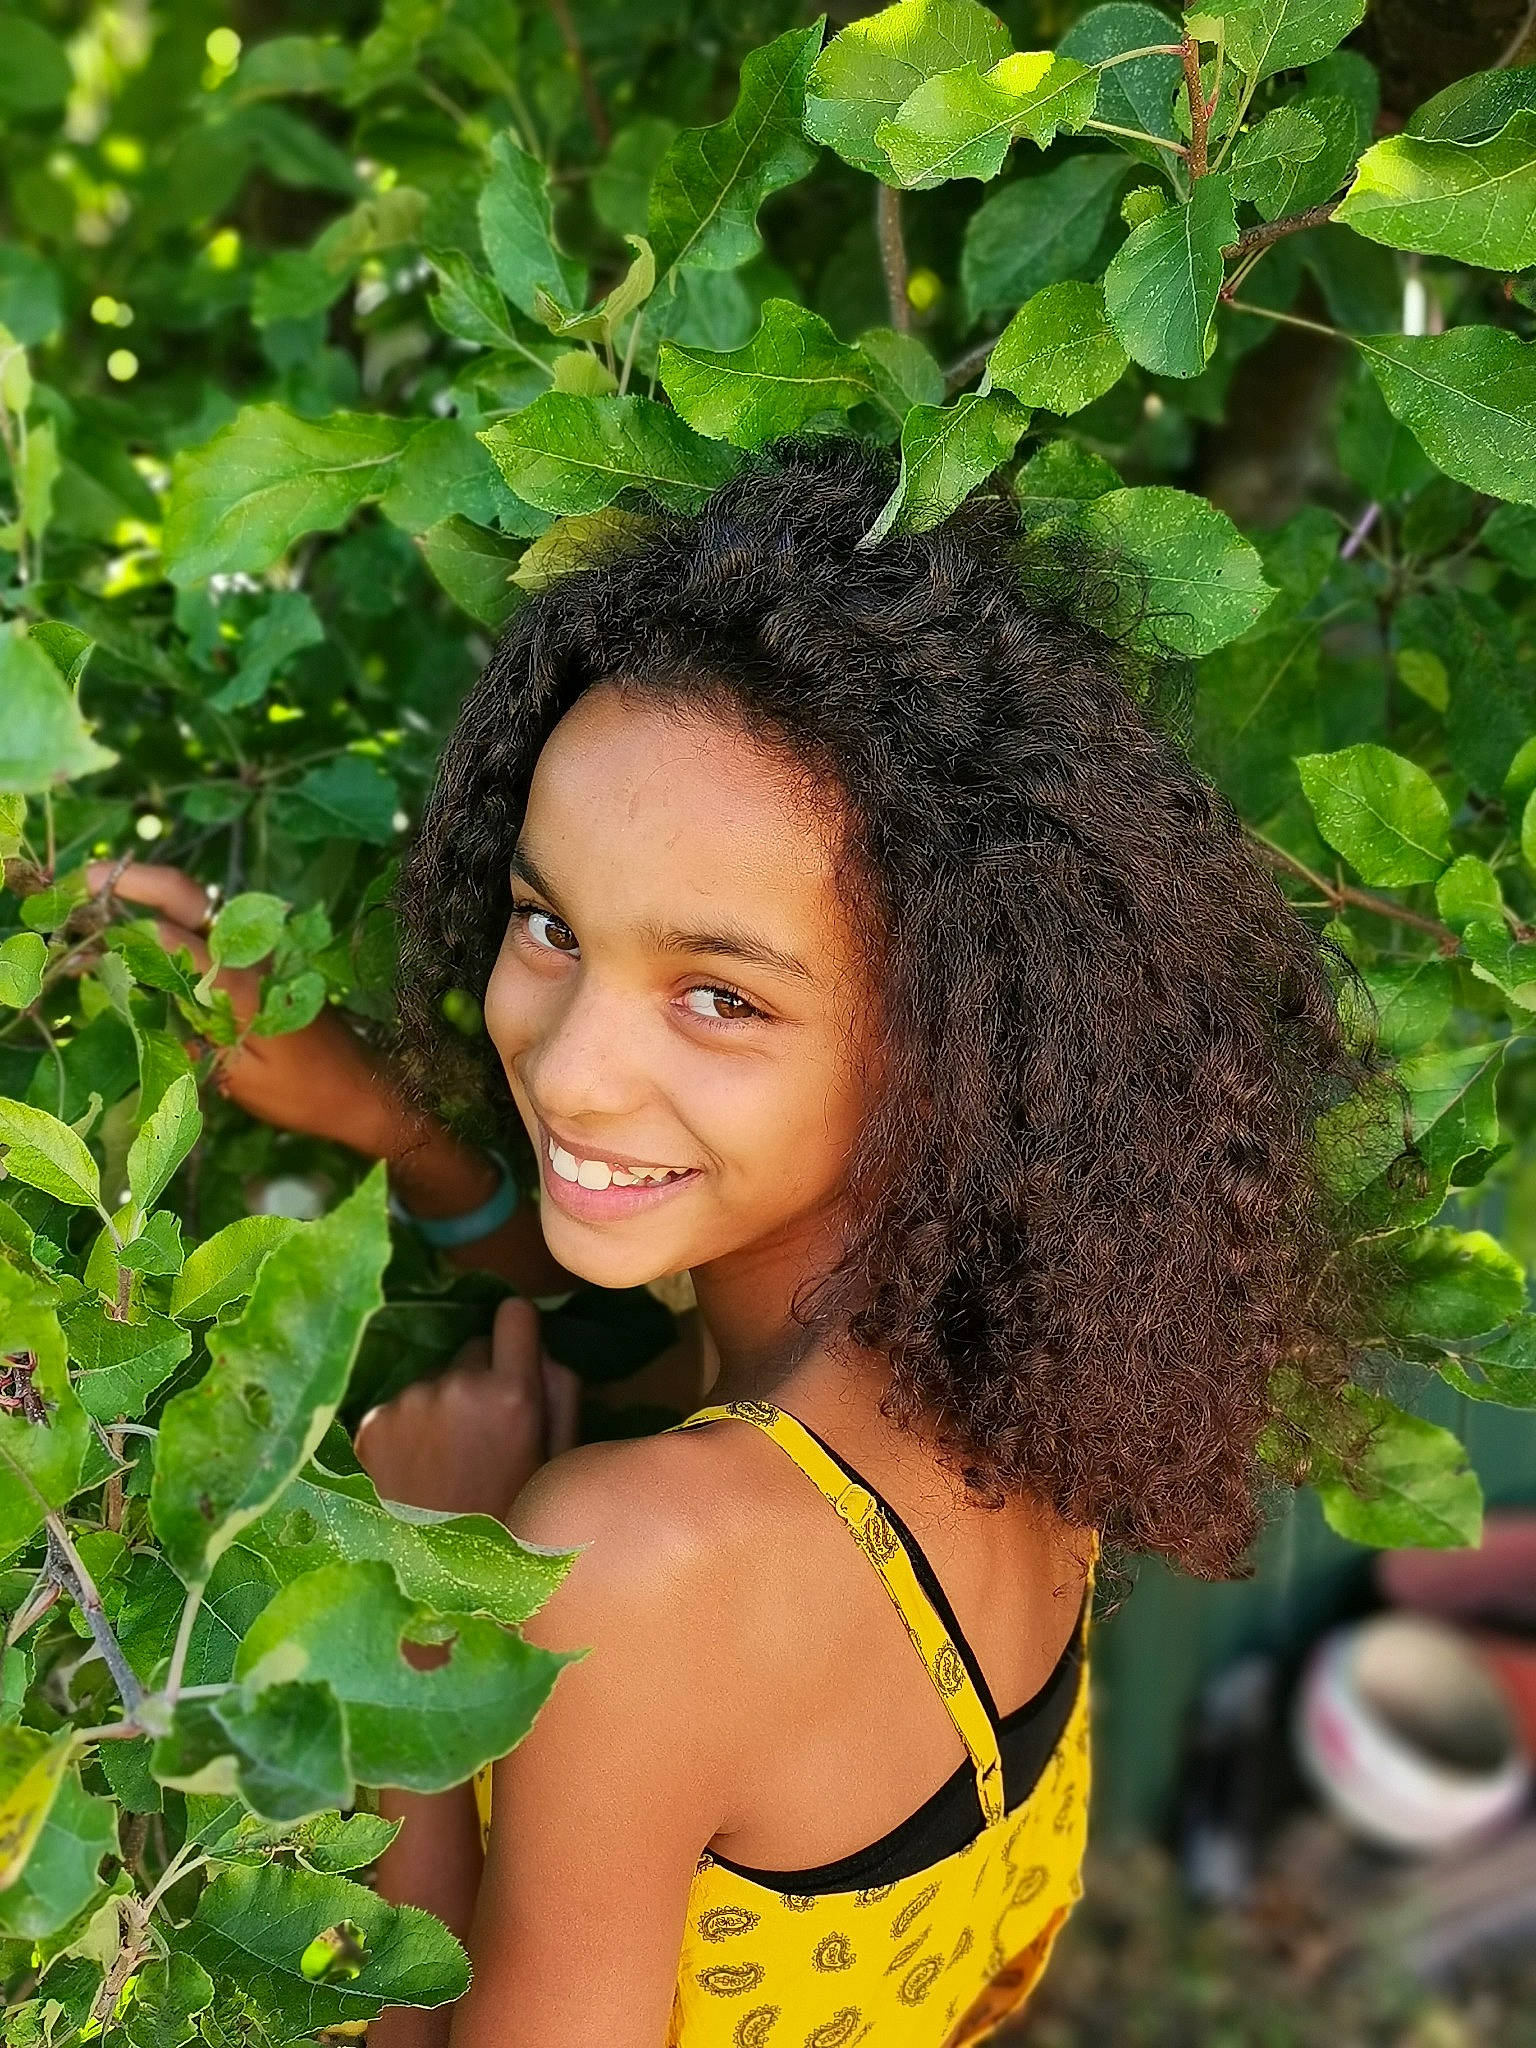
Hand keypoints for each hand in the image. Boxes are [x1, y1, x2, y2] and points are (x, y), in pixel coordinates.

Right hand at [85, 859, 414, 1158]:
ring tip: (102, 897)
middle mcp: (251, 954)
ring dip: (154, 896)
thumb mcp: (239, 1076)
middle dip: (136, 881)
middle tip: (85, 877)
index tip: (78, 914)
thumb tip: (140, 999)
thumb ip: (190, 1034)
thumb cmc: (305, 1093)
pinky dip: (177, 923)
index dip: (121, 922)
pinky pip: (215, 933)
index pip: (171, 936)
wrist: (366, 1089)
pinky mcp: (266, 965)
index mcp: (242, 981)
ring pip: (202, 909)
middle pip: (189, 898)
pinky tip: (145, 933)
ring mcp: (261, 954)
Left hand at [353, 1298, 581, 1519]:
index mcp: (511, 1394)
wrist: (433, 1585)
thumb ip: (562, 1396)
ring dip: (444, 1405)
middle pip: (473, 1348)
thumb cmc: (512, 1530)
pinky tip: (415, 1473)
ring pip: (436, 1379)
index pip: (515, 1315)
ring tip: (447, 1463)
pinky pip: (400, 1406)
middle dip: (482, 1377)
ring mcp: (407, 1402)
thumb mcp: (558, 1466)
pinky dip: (409, 1429)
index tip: (516, 1358)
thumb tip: (544, 1348)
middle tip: (484, 1434)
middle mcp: (455, 1385)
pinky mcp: (371, 1422)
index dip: (518, 1335)